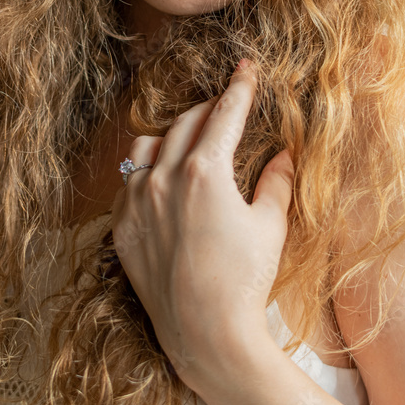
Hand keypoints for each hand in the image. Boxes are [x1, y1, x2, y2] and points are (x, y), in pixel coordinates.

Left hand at [110, 60, 294, 382]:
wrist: (207, 335)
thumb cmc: (245, 280)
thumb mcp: (270, 225)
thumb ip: (277, 181)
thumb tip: (283, 154)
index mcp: (205, 171)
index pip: (224, 113)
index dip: (239, 87)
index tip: (247, 69)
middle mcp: (163, 178)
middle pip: (187, 122)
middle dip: (210, 108)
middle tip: (227, 105)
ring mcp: (137, 202)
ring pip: (147, 145)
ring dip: (171, 135)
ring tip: (190, 141)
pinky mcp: (121, 228)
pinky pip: (129, 182)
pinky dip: (147, 172)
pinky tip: (163, 181)